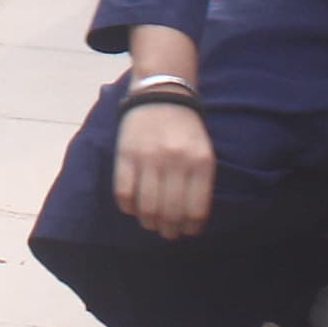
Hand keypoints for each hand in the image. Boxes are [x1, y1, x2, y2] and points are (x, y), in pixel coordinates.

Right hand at [113, 97, 217, 239]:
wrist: (161, 94)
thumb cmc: (186, 130)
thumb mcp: (204, 154)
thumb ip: (200, 185)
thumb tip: (189, 222)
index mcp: (200, 163)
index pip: (195, 211)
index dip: (189, 228)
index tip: (186, 231)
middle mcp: (175, 162)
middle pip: (170, 213)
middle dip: (168, 230)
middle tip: (166, 232)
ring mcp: (149, 159)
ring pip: (147, 208)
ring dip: (149, 222)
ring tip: (150, 222)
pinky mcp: (126, 155)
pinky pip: (124, 194)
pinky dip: (128, 207)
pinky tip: (133, 207)